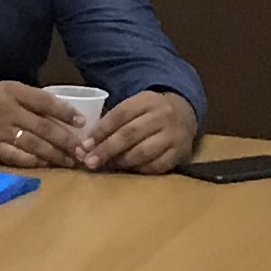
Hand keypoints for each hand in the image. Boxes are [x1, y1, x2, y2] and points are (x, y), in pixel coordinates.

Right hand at [0, 78, 86, 172]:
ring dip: (54, 154)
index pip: (45, 101)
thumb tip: (63, 112)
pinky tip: (46, 165)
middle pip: (43, 127)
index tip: (82, 122)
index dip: (66, 112)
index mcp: (14, 93)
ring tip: (71, 161)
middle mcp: (9, 112)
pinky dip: (33, 162)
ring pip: (33, 145)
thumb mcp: (9, 89)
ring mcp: (0, 132)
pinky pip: (16, 157)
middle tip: (83, 150)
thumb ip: (32, 99)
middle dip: (66, 140)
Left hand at [79, 90, 196, 174]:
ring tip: (106, 166)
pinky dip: (139, 169)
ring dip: (121, 161)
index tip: (84, 145)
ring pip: (143, 151)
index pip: (120, 114)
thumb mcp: (135, 107)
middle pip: (130, 134)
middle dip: (106, 149)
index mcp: (147, 100)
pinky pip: (156, 165)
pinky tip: (127, 169)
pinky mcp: (180, 153)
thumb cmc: (150, 114)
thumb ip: (113, 121)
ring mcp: (173, 135)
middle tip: (89, 162)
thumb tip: (86, 144)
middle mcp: (162, 116)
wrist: (186, 115)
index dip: (101, 131)